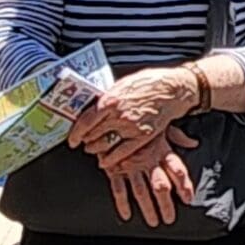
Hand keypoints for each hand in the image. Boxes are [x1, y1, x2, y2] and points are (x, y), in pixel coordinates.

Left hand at [69, 66, 202, 160]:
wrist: (172, 88)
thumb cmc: (147, 83)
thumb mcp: (121, 86)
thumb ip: (106, 99)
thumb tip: (92, 108)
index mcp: (110, 100)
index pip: (85, 120)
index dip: (76, 132)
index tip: (72, 139)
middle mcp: (118, 115)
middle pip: (93, 134)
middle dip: (86, 140)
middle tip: (82, 142)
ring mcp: (130, 127)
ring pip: (105, 144)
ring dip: (96, 149)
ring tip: (92, 148)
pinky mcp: (143, 136)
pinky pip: (122, 151)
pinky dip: (111, 159)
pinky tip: (105, 161)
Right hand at [96, 129, 198, 225]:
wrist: (108, 116)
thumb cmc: (137, 122)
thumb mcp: (158, 126)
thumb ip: (177, 136)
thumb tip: (194, 143)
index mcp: (160, 148)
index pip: (177, 169)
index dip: (184, 185)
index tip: (188, 199)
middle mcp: (146, 159)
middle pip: (160, 185)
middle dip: (166, 204)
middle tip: (169, 219)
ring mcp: (129, 164)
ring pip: (141, 191)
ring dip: (148, 209)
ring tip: (154, 222)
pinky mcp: (113, 168)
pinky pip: (118, 189)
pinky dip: (122, 203)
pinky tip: (127, 215)